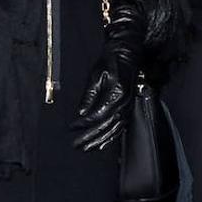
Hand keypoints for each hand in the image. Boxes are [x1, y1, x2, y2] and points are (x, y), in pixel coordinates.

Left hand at [72, 3, 144, 151]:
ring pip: (114, 129)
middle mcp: (124, 103)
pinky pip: (121, 126)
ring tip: (88, 148)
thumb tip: (81, 113)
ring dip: (101, 140)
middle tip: (77, 145)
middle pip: (106, 126)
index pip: (98, 115)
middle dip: (90, 137)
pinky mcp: (129, 107)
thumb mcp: (95, 75)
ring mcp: (128, 106)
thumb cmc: (110, 61)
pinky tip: (104, 142)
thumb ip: (88, 96)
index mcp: (115, 94)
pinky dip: (112, 136)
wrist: (127, 54)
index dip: (84, 123)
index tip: (72, 127)